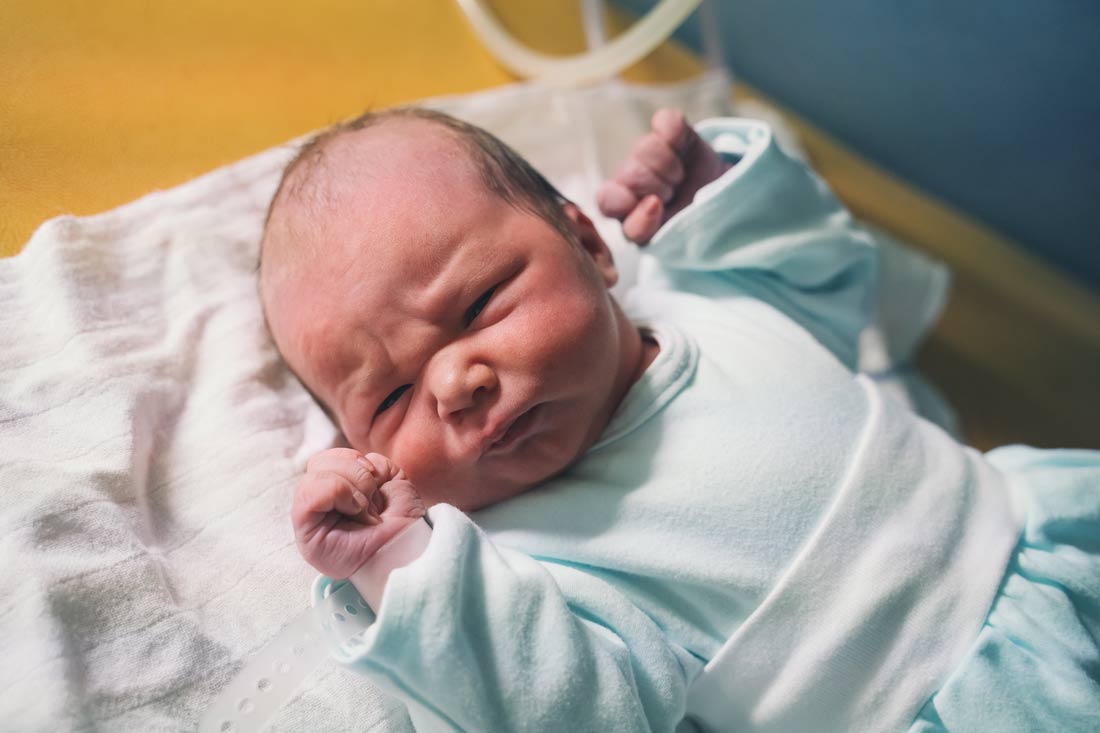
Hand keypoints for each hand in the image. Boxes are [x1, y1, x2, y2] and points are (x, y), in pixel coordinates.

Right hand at [291, 448, 425, 578]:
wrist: (409, 551)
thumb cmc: (403, 525)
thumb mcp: (395, 482)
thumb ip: (375, 465)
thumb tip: (358, 463)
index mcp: (337, 491)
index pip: (328, 458)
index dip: (355, 460)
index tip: (378, 479)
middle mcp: (319, 504)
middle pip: (319, 462)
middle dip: (356, 475)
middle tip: (373, 502)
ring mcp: (310, 519)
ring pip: (314, 476)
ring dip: (350, 487)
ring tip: (365, 511)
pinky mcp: (305, 534)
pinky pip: (309, 495)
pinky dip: (337, 493)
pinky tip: (356, 512)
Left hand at [597, 108, 730, 244]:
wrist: (722, 203)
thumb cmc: (689, 227)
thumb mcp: (669, 240)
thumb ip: (648, 230)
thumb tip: (653, 204)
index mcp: (623, 210)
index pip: (608, 200)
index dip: (628, 202)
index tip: (656, 204)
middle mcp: (630, 179)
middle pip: (631, 175)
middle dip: (659, 188)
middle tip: (673, 196)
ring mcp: (648, 153)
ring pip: (646, 148)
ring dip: (669, 166)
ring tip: (680, 178)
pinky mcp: (671, 132)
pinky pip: (666, 122)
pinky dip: (675, 131)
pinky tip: (682, 145)